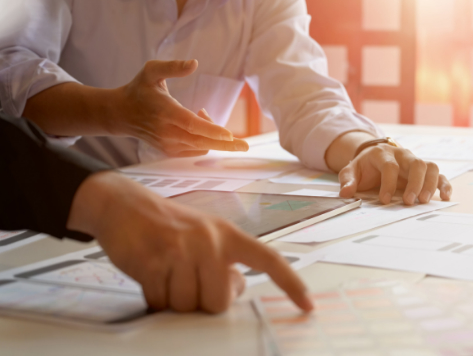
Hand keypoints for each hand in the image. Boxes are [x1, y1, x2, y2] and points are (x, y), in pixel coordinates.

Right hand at [67, 172, 312, 312]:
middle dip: (201, 302)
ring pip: (187, 306)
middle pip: (219, 302)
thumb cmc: (168, 226)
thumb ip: (225, 262)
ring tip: (166, 272)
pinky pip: (161, 302)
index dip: (290, 284)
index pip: (268, 260)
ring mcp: (182, 250)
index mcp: (228, 234)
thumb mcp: (205, 235)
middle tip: (185, 280)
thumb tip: (237, 290)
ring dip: (174, 299)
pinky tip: (150, 274)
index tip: (308, 306)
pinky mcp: (154, 262)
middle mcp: (210, 240)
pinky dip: (154, 297)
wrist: (124, 204)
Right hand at [114, 59, 248, 156]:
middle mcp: (167, 132)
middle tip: (246, 146)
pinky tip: (199, 121)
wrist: (121, 114)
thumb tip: (194, 63)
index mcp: (165, 112)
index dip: (211, 130)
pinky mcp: (170, 152)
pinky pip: (196, 150)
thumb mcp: (151, 70)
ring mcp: (168, 145)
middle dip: (225, 144)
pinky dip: (205, 140)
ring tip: (204, 112)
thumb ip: (172, 67)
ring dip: (213, 134)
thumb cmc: (139, 89)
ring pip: (201, 146)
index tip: (229, 135)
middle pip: (201, 141)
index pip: (191, 125)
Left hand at [336, 139, 451, 204]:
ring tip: (423, 201)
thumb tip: (346, 193)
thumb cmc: (364, 167)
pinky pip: (438, 174)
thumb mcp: (351, 171)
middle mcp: (402, 155)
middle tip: (409, 202)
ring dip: (429, 184)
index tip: (384, 200)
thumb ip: (348, 180)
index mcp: (383, 154)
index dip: (388, 183)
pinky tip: (444, 197)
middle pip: (416, 163)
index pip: (390, 166)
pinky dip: (444, 184)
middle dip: (414, 183)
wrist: (373, 158)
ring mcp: (414, 162)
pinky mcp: (423, 171)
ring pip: (430, 166)